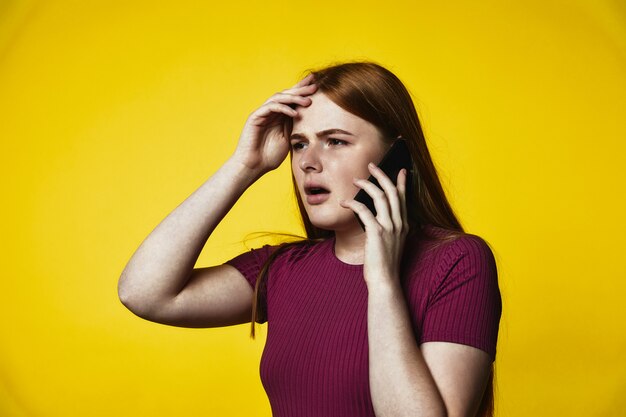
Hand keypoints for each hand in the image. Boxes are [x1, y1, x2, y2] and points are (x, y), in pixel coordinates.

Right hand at [232, 74, 316, 174]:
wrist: (254, 166)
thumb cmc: (269, 156)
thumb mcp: (288, 139)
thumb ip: (294, 126)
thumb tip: (308, 115)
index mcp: (279, 116)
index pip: (291, 99)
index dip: (302, 90)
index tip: (316, 84)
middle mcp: (270, 112)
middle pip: (286, 95)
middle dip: (301, 89)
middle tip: (314, 86)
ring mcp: (262, 113)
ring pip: (278, 98)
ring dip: (294, 98)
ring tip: (307, 101)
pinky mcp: (255, 117)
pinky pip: (270, 107)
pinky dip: (283, 108)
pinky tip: (294, 113)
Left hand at [340, 163, 408, 284]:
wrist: (385, 280)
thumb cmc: (384, 264)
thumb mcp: (390, 243)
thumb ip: (387, 229)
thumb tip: (375, 218)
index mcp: (403, 225)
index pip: (403, 198)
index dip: (401, 182)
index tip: (401, 169)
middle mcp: (399, 223)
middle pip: (392, 191)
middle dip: (382, 175)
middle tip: (372, 165)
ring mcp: (389, 227)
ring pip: (380, 196)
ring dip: (367, 185)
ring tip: (356, 180)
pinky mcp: (377, 232)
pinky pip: (364, 210)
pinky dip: (353, 203)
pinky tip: (345, 202)